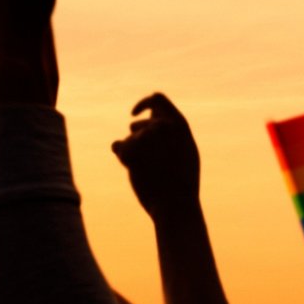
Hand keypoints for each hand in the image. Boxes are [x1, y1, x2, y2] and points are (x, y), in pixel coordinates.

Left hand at [110, 92, 203, 222]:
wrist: (176, 204)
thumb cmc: (182, 181)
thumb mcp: (185, 151)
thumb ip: (172, 132)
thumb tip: (156, 117)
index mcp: (179, 124)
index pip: (157, 99)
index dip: (143, 104)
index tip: (133, 114)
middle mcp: (162, 126)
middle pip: (137, 125)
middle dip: (136, 140)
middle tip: (146, 160)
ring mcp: (146, 136)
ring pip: (128, 138)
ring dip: (132, 151)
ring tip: (148, 170)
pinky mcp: (130, 149)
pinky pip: (117, 146)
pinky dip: (123, 157)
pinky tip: (137, 171)